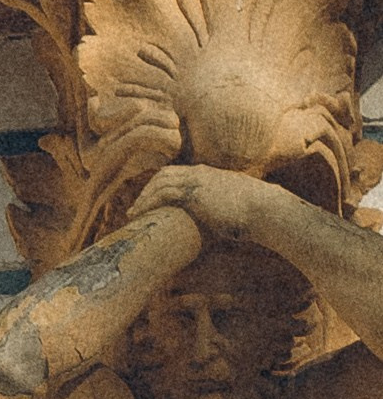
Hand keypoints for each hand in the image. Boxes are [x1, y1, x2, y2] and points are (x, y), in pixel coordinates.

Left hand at [135, 164, 274, 245]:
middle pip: (164, 174)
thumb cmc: (254, 214)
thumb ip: (221, 210)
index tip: (150, 201)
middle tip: (136, 207)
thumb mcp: (234, 208)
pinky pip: (163, 192)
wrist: (265, 209)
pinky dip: (148, 202)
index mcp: (209, 175)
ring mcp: (197, 180)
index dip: (161, 186)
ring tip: (132, 213)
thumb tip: (220, 225)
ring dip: (143, 197)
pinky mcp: (195, 192)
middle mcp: (201, 173)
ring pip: (160, 181)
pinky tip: (139, 214)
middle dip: (147, 189)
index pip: (177, 173)